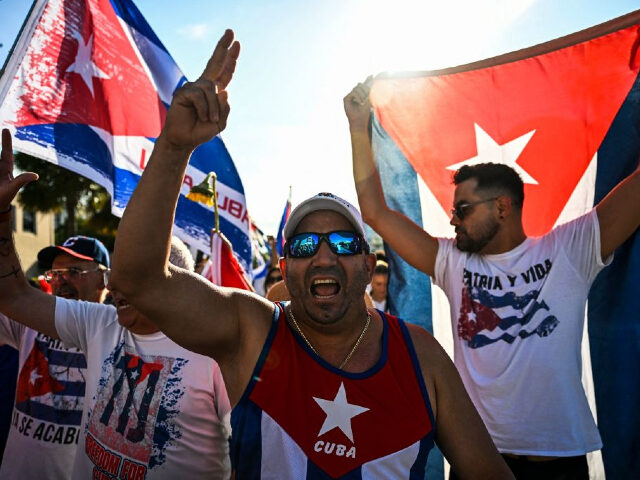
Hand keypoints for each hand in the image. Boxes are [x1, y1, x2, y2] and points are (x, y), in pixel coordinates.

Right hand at [0, 129, 37, 209]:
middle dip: (2, 142)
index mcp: (5, 166)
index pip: (6, 151)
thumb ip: (22, 180)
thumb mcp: (13, 188)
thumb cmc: (5, 196)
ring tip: (1, 172)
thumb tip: (36, 176)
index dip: (6, 140)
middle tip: (5, 130)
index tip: (6, 128)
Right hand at [161, 29, 240, 150]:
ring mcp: (193, 87)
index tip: (236, 43)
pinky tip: (202, 117)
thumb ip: (225, 108)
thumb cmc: (201, 131)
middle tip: (231, 31)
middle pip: (215, 63)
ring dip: (214, 108)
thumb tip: (224, 90)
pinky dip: (205, 109)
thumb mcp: (220, 123)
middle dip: (223, 47)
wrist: (184, 140)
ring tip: (210, 120)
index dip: (230, 60)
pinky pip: (200, 96)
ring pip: (212, 89)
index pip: (224, 73)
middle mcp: (203, 86)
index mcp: (214, 92)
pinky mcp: (183, 91)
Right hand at [344, 76, 373, 130]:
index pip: (362, 84)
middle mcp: (353, 94)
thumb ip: (369, 87)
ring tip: (364, 102)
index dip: (367, 81)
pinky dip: (358, 97)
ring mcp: (349, 96)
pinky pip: (353, 93)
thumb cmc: (365, 111)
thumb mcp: (369, 97)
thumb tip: (371, 75)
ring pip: (356, 88)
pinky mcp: (345, 99)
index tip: (372, 75)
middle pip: (360, 85)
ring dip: (362, 95)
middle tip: (368, 98)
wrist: (360, 120)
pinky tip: (360, 102)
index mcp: (359, 93)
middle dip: (365, 90)